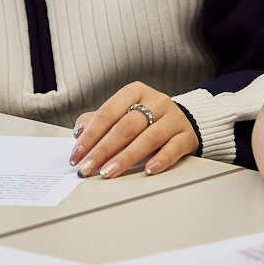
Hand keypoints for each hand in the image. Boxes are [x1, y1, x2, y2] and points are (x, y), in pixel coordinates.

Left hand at [69, 82, 198, 178]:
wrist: (181, 120)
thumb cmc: (146, 119)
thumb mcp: (122, 113)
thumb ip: (99, 121)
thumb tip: (80, 131)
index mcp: (135, 92)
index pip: (107, 113)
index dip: (90, 136)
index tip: (77, 155)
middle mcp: (155, 101)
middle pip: (126, 126)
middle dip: (103, 150)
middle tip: (88, 168)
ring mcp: (173, 117)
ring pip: (148, 138)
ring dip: (126, 158)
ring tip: (109, 172)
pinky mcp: (186, 135)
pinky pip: (173, 148)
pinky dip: (160, 160)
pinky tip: (148, 170)